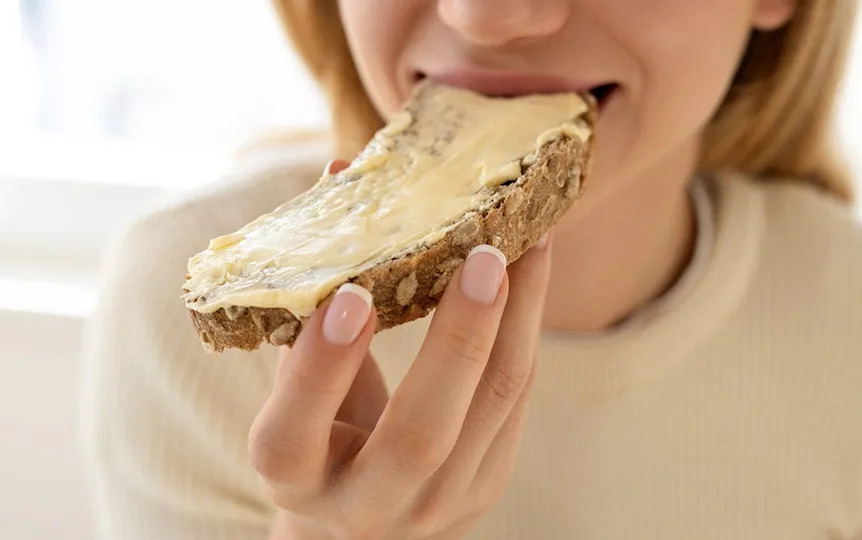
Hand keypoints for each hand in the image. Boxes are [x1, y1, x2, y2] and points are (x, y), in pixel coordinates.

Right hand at [249, 159, 552, 538]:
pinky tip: (531, 271)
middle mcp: (366, 504)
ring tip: (528, 242)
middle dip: (457, 340)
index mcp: (295, 480)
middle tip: (482, 255)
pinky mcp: (485, 485)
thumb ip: (310, 305)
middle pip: (419, 435)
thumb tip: (340, 174)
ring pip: (490, 409)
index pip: (292, 436)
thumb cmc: (317, 436)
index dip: (319, 369)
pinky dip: (524, 329)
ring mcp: (435, 503)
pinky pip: (514, 400)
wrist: (364, 522)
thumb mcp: (293, 393)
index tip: (350, 294)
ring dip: (515, 319)